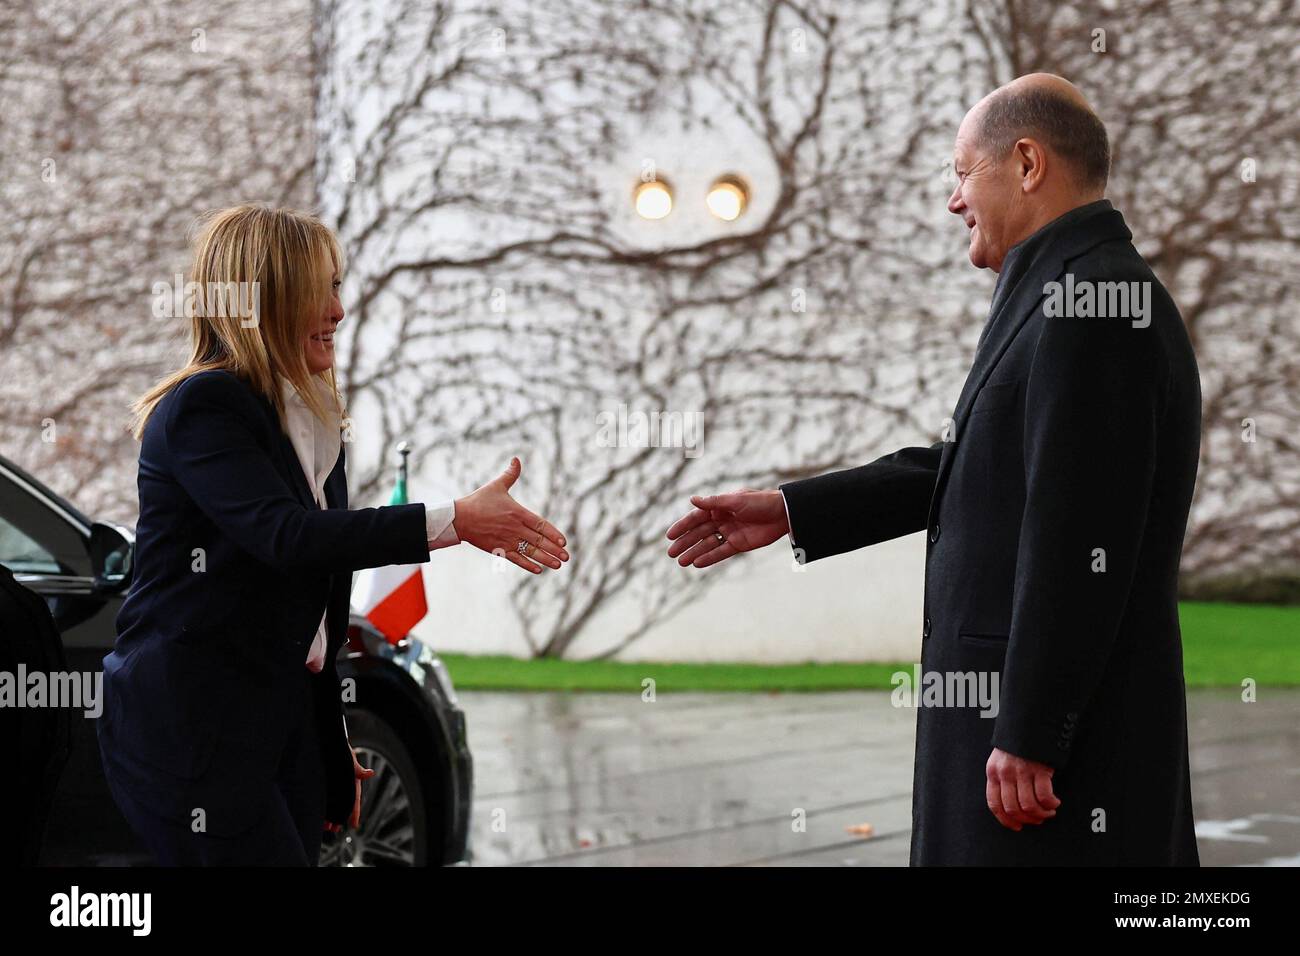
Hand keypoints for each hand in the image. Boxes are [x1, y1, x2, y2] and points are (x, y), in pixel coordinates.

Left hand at [324, 746, 375, 833]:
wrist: (332, 747)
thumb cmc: (344, 754)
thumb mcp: (351, 762)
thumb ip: (359, 770)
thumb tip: (370, 773)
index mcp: (352, 784)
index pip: (354, 801)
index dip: (355, 813)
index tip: (355, 825)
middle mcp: (343, 789)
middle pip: (342, 807)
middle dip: (339, 818)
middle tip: (334, 829)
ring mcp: (334, 790)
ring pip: (333, 806)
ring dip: (330, 816)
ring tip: (325, 826)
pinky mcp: (326, 788)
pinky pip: (325, 801)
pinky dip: (323, 809)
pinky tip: (318, 816)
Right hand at [455, 457, 568, 573]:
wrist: (459, 518)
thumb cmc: (478, 501)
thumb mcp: (496, 486)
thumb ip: (510, 474)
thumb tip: (517, 459)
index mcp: (517, 513)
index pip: (541, 525)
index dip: (553, 533)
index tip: (564, 541)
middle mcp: (514, 528)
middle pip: (538, 541)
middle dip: (554, 549)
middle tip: (566, 557)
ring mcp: (506, 540)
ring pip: (530, 552)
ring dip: (545, 559)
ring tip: (558, 565)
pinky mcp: (498, 549)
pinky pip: (516, 559)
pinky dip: (527, 565)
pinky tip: (538, 570)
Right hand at [665, 488, 789, 568]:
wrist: (782, 513)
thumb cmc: (759, 502)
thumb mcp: (734, 500)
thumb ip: (713, 503)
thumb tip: (692, 500)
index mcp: (719, 507)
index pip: (695, 518)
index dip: (682, 527)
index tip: (669, 536)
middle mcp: (721, 520)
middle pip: (699, 533)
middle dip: (685, 542)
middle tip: (671, 553)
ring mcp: (729, 533)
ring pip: (707, 544)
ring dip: (694, 552)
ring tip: (681, 562)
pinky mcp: (738, 545)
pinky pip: (721, 552)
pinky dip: (709, 558)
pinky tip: (697, 563)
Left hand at [985, 747, 1059, 830]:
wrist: (1029, 722)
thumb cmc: (1018, 743)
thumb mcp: (1001, 759)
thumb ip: (1003, 778)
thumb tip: (1011, 804)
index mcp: (993, 772)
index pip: (994, 803)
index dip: (1005, 820)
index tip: (1016, 826)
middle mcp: (1005, 773)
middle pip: (1012, 808)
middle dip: (1027, 819)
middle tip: (1038, 819)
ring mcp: (1022, 771)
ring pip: (1028, 806)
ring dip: (1041, 814)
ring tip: (1048, 811)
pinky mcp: (1039, 768)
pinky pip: (1044, 796)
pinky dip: (1051, 804)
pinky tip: (1055, 802)